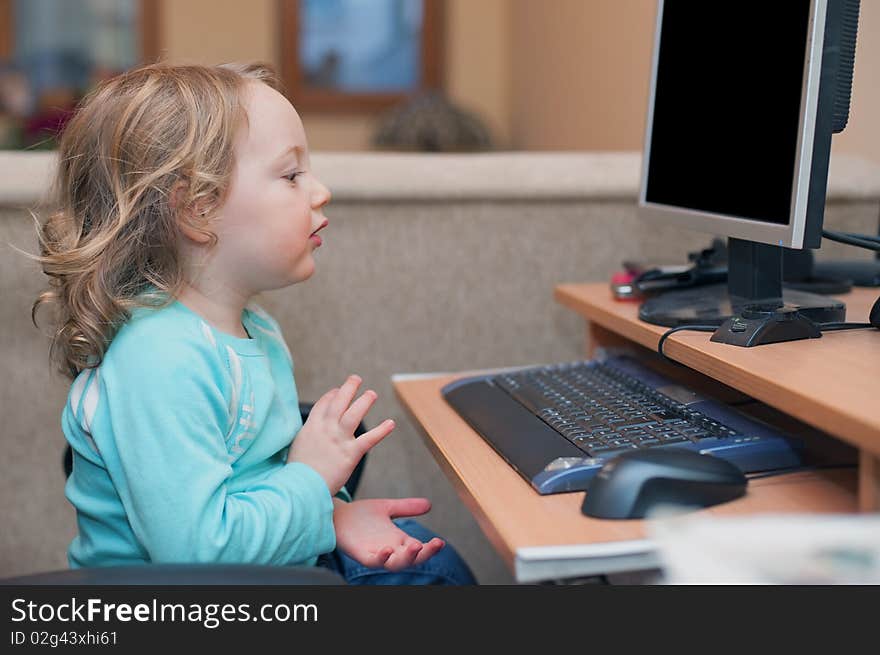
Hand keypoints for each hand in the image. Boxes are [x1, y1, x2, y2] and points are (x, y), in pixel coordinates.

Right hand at [287, 375, 394, 494]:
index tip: (337, 390)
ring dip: (364, 401)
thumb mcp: (297, 447)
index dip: (332, 395)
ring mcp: (339, 440)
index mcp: (311, 427)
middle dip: (348, 388)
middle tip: (356, 379)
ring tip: (371, 393)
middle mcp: (326, 429)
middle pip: (339, 402)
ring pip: (354, 414)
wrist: (300, 487)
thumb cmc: (297, 472)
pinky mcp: (350, 453)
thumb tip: (310, 435)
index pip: (323, 404)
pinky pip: (369, 439)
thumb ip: (307, 437)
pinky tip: (390, 423)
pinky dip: (382, 431)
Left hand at [332, 498, 444, 570]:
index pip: (420, 549)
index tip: (440, 541)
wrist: (336, 515)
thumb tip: (429, 504)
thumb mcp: (388, 508)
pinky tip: (387, 549)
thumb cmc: (360, 515)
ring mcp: (377, 554)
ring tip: (416, 547)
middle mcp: (391, 550)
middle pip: (412, 559)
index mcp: (399, 541)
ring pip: (396, 564)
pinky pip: (374, 561)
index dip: (431, 548)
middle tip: (435, 544)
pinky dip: (382, 558)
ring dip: (407, 558)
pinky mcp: (362, 555)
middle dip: (425, 554)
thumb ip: (407, 507)